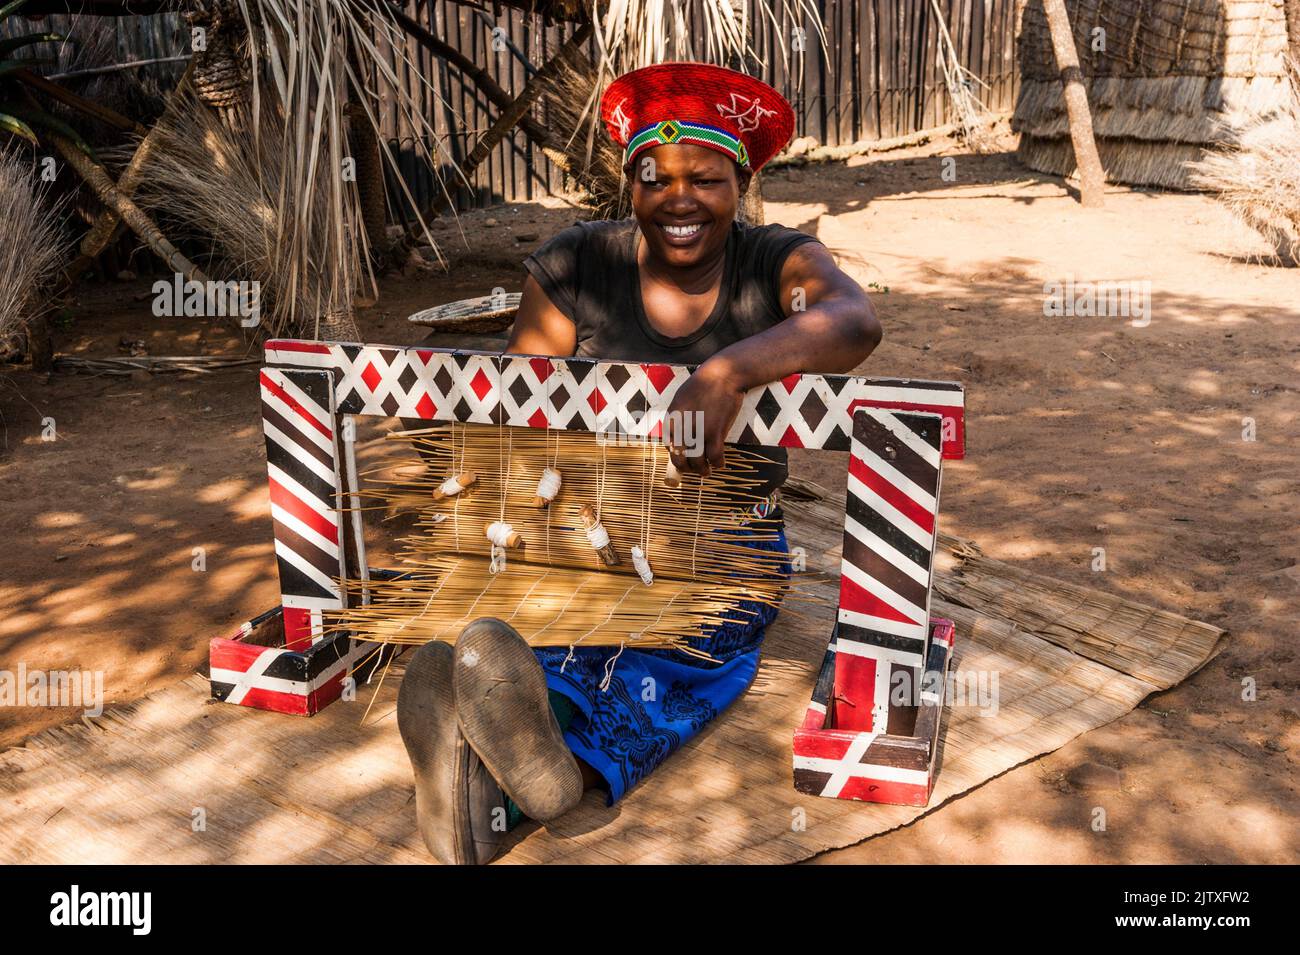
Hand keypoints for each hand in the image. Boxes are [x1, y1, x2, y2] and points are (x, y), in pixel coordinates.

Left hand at [665, 358, 745, 477]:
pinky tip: (720, 464)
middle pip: (680, 458)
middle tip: (693, 471)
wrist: (722, 374)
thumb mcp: (681, 398)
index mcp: (672, 419)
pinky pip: (715, 456)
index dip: (675, 456)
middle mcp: (682, 428)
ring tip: (706, 472)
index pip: (668, 446)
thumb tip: (678, 433)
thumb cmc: (703, 384)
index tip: (682, 459)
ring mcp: (699, 431)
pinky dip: (718, 463)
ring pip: (698, 462)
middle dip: (687, 468)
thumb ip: (678, 416)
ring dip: (702, 470)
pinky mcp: (715, 432)